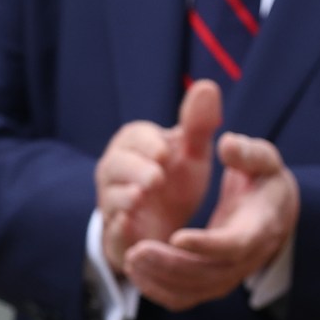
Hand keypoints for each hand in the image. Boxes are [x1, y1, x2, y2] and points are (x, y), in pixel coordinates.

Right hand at [97, 81, 221, 276]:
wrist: (162, 226)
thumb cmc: (175, 180)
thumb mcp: (190, 153)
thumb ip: (198, 124)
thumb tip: (208, 85)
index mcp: (133, 146)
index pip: (134, 137)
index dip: (147, 144)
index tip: (165, 151)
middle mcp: (115, 172)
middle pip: (115, 165)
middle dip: (135, 170)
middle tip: (156, 177)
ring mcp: (112, 203)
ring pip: (110, 198)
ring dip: (124, 197)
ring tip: (141, 197)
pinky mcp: (116, 234)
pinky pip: (112, 231)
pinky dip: (118, 229)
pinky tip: (128, 226)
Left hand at [123, 131, 298, 311]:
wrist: (275, 213)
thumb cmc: (264, 182)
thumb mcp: (264, 161)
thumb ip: (248, 153)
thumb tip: (228, 145)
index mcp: (259, 229)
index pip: (234, 245)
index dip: (206, 245)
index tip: (176, 237)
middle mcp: (246, 260)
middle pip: (207, 274)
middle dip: (171, 265)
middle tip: (137, 250)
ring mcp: (229, 277)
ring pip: (193, 290)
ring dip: (160, 279)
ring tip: (131, 259)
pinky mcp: (213, 284)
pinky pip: (184, 298)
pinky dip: (159, 290)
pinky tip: (135, 272)